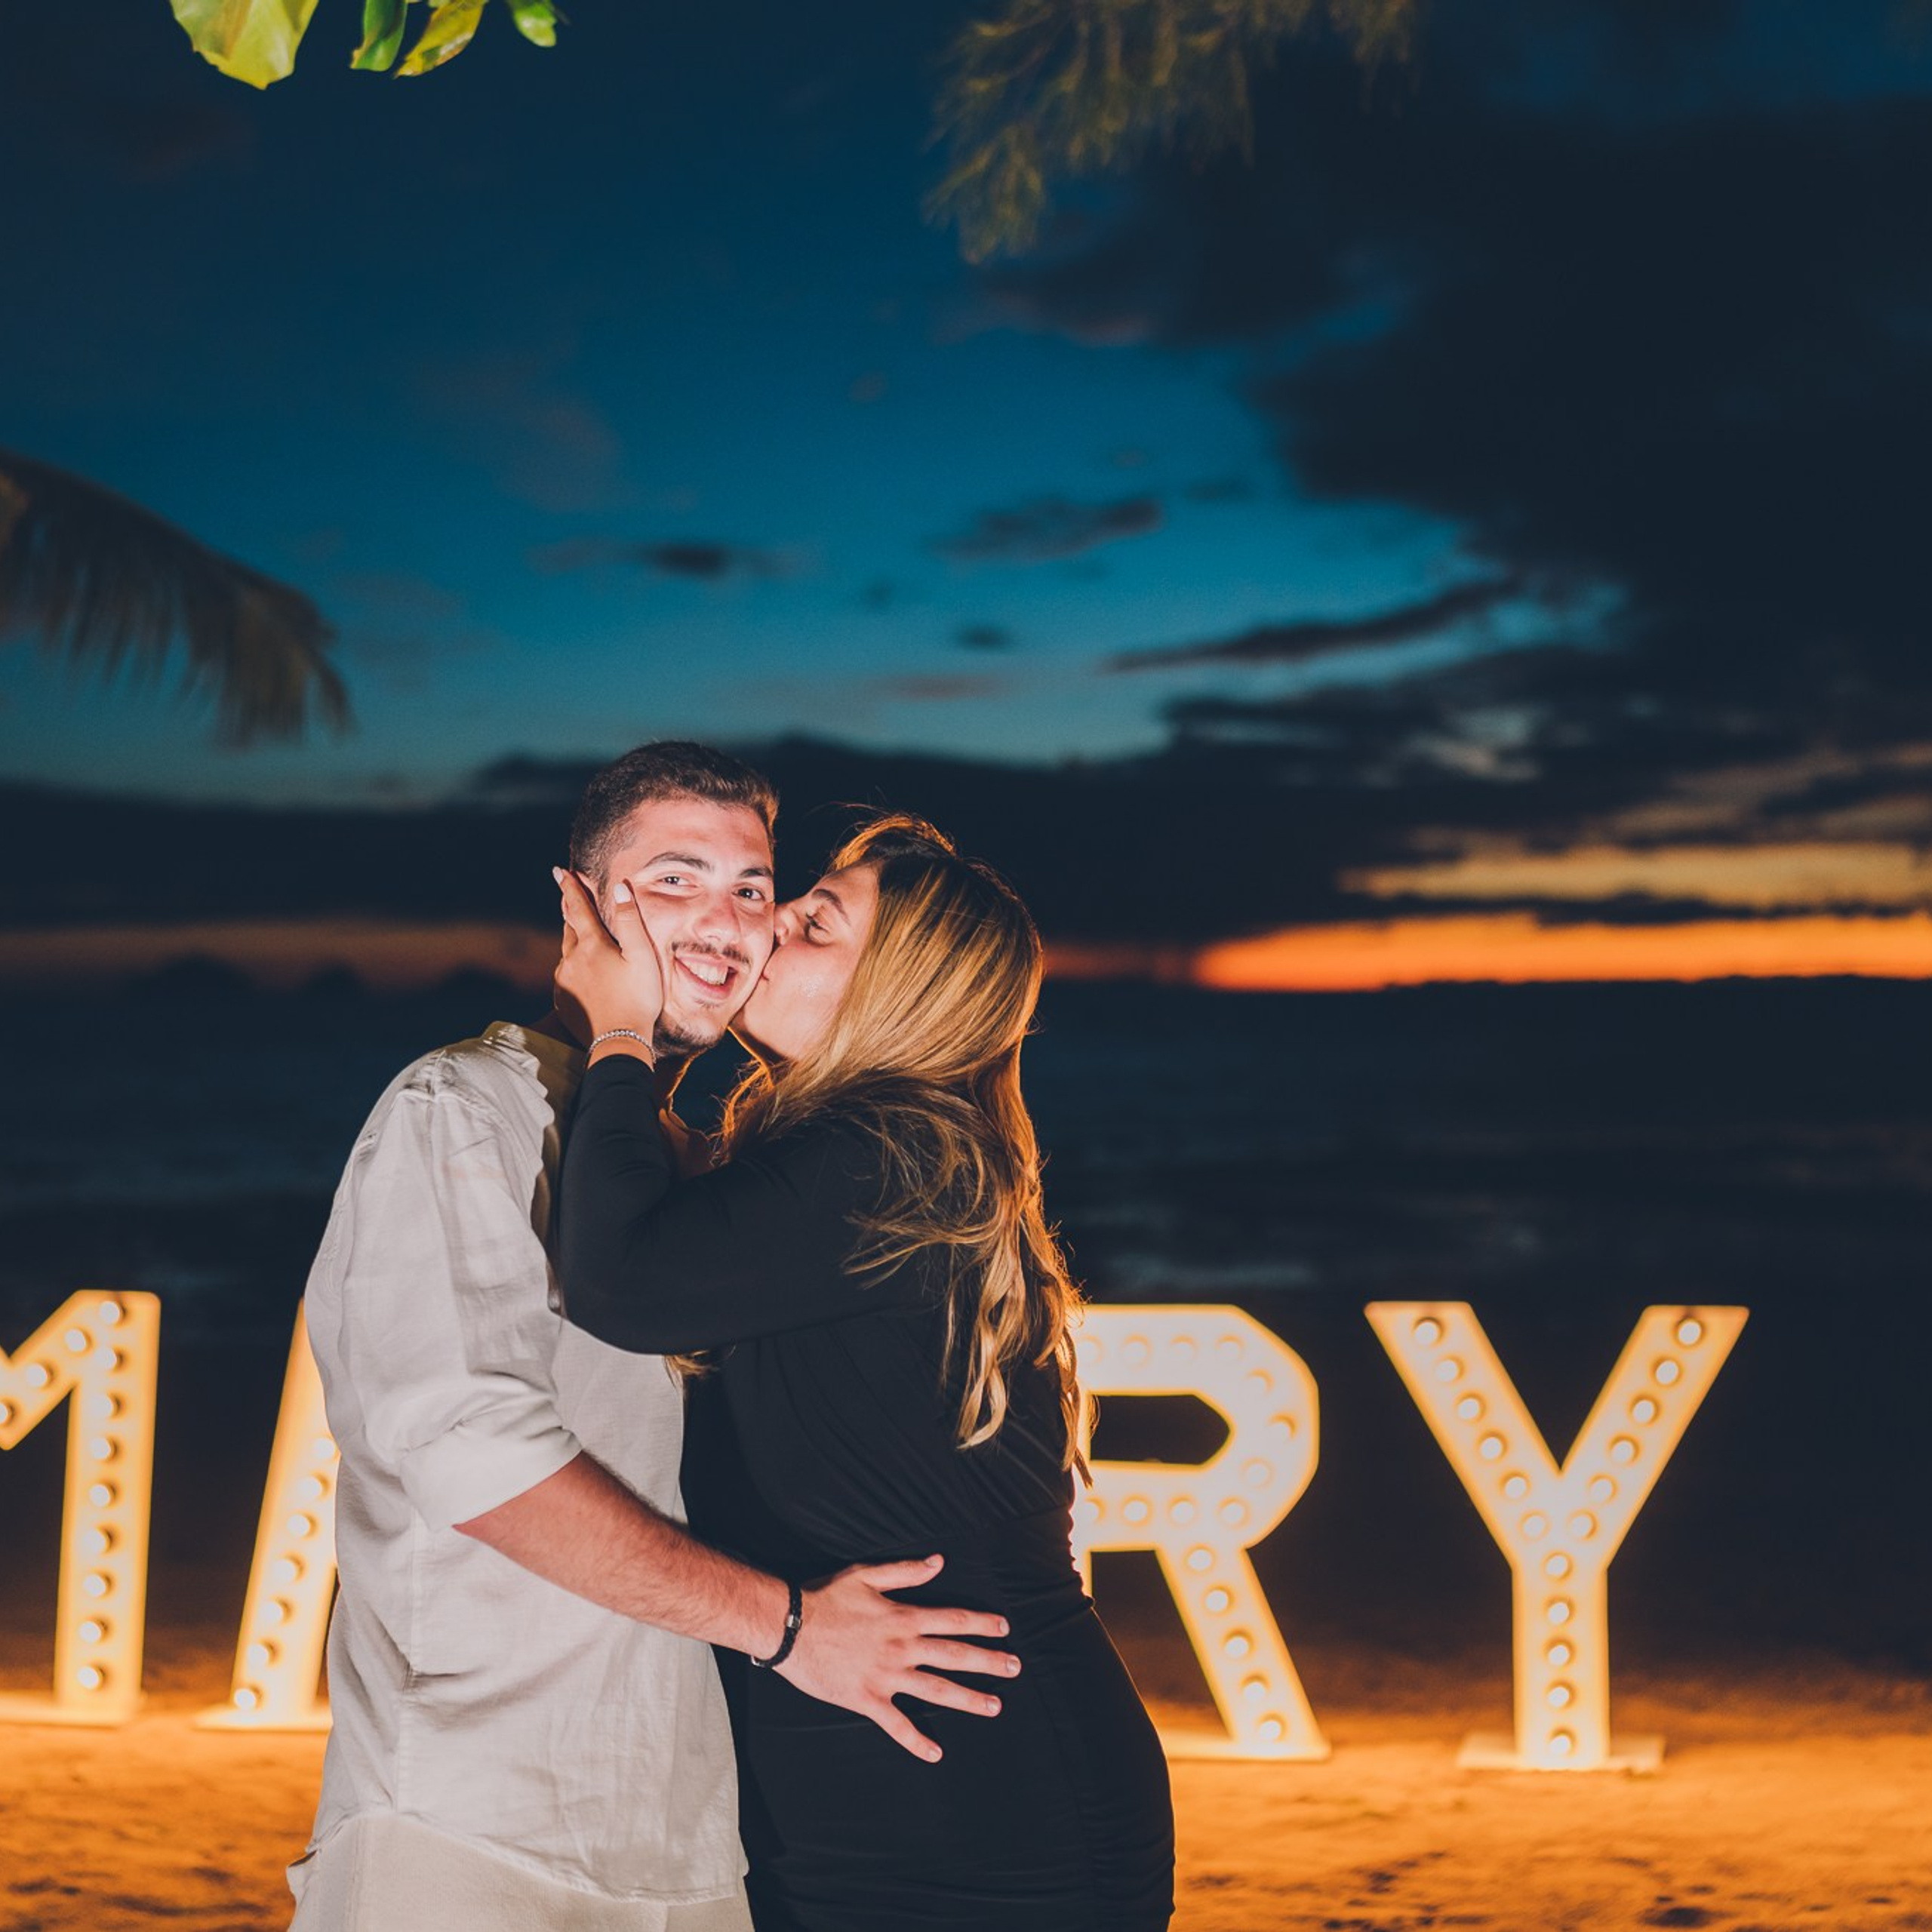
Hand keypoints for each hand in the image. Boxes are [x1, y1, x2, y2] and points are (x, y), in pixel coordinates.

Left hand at [554, 866, 665, 1050]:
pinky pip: (565, 976)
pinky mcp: (562, 1000)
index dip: (570, 887)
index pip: (577, 907)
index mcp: (591, 945)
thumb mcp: (642, 956)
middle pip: (569, 928)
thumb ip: (630, 921)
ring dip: (574, 942)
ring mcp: (564, 981)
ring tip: (582, 937)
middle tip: (568, 896)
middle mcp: (571, 959)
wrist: (618, 1042)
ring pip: (567, 953)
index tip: (559, 871)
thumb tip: (620, 888)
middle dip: (570, 911)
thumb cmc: (637, 998)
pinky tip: (583, 973)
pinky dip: (573, 967)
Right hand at [775, 1554, 1020, 1761]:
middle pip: (954, 1655)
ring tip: (995, 1706)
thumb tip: (939, 1562)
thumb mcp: (866, 1575)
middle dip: (988, 1661)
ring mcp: (886, 1676)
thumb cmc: (826, 1597)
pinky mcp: (866, 1699)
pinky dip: (916, 1741)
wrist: (789, 1626)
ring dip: (968, 1699)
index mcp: (903, 1617)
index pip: (953, 1620)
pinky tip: (936, 1753)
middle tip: (1015, 1668)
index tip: (1004, 1629)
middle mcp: (901, 1648)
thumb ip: (905, 1571)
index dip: (981, 1624)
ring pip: (936, 1690)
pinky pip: (896, 1724)